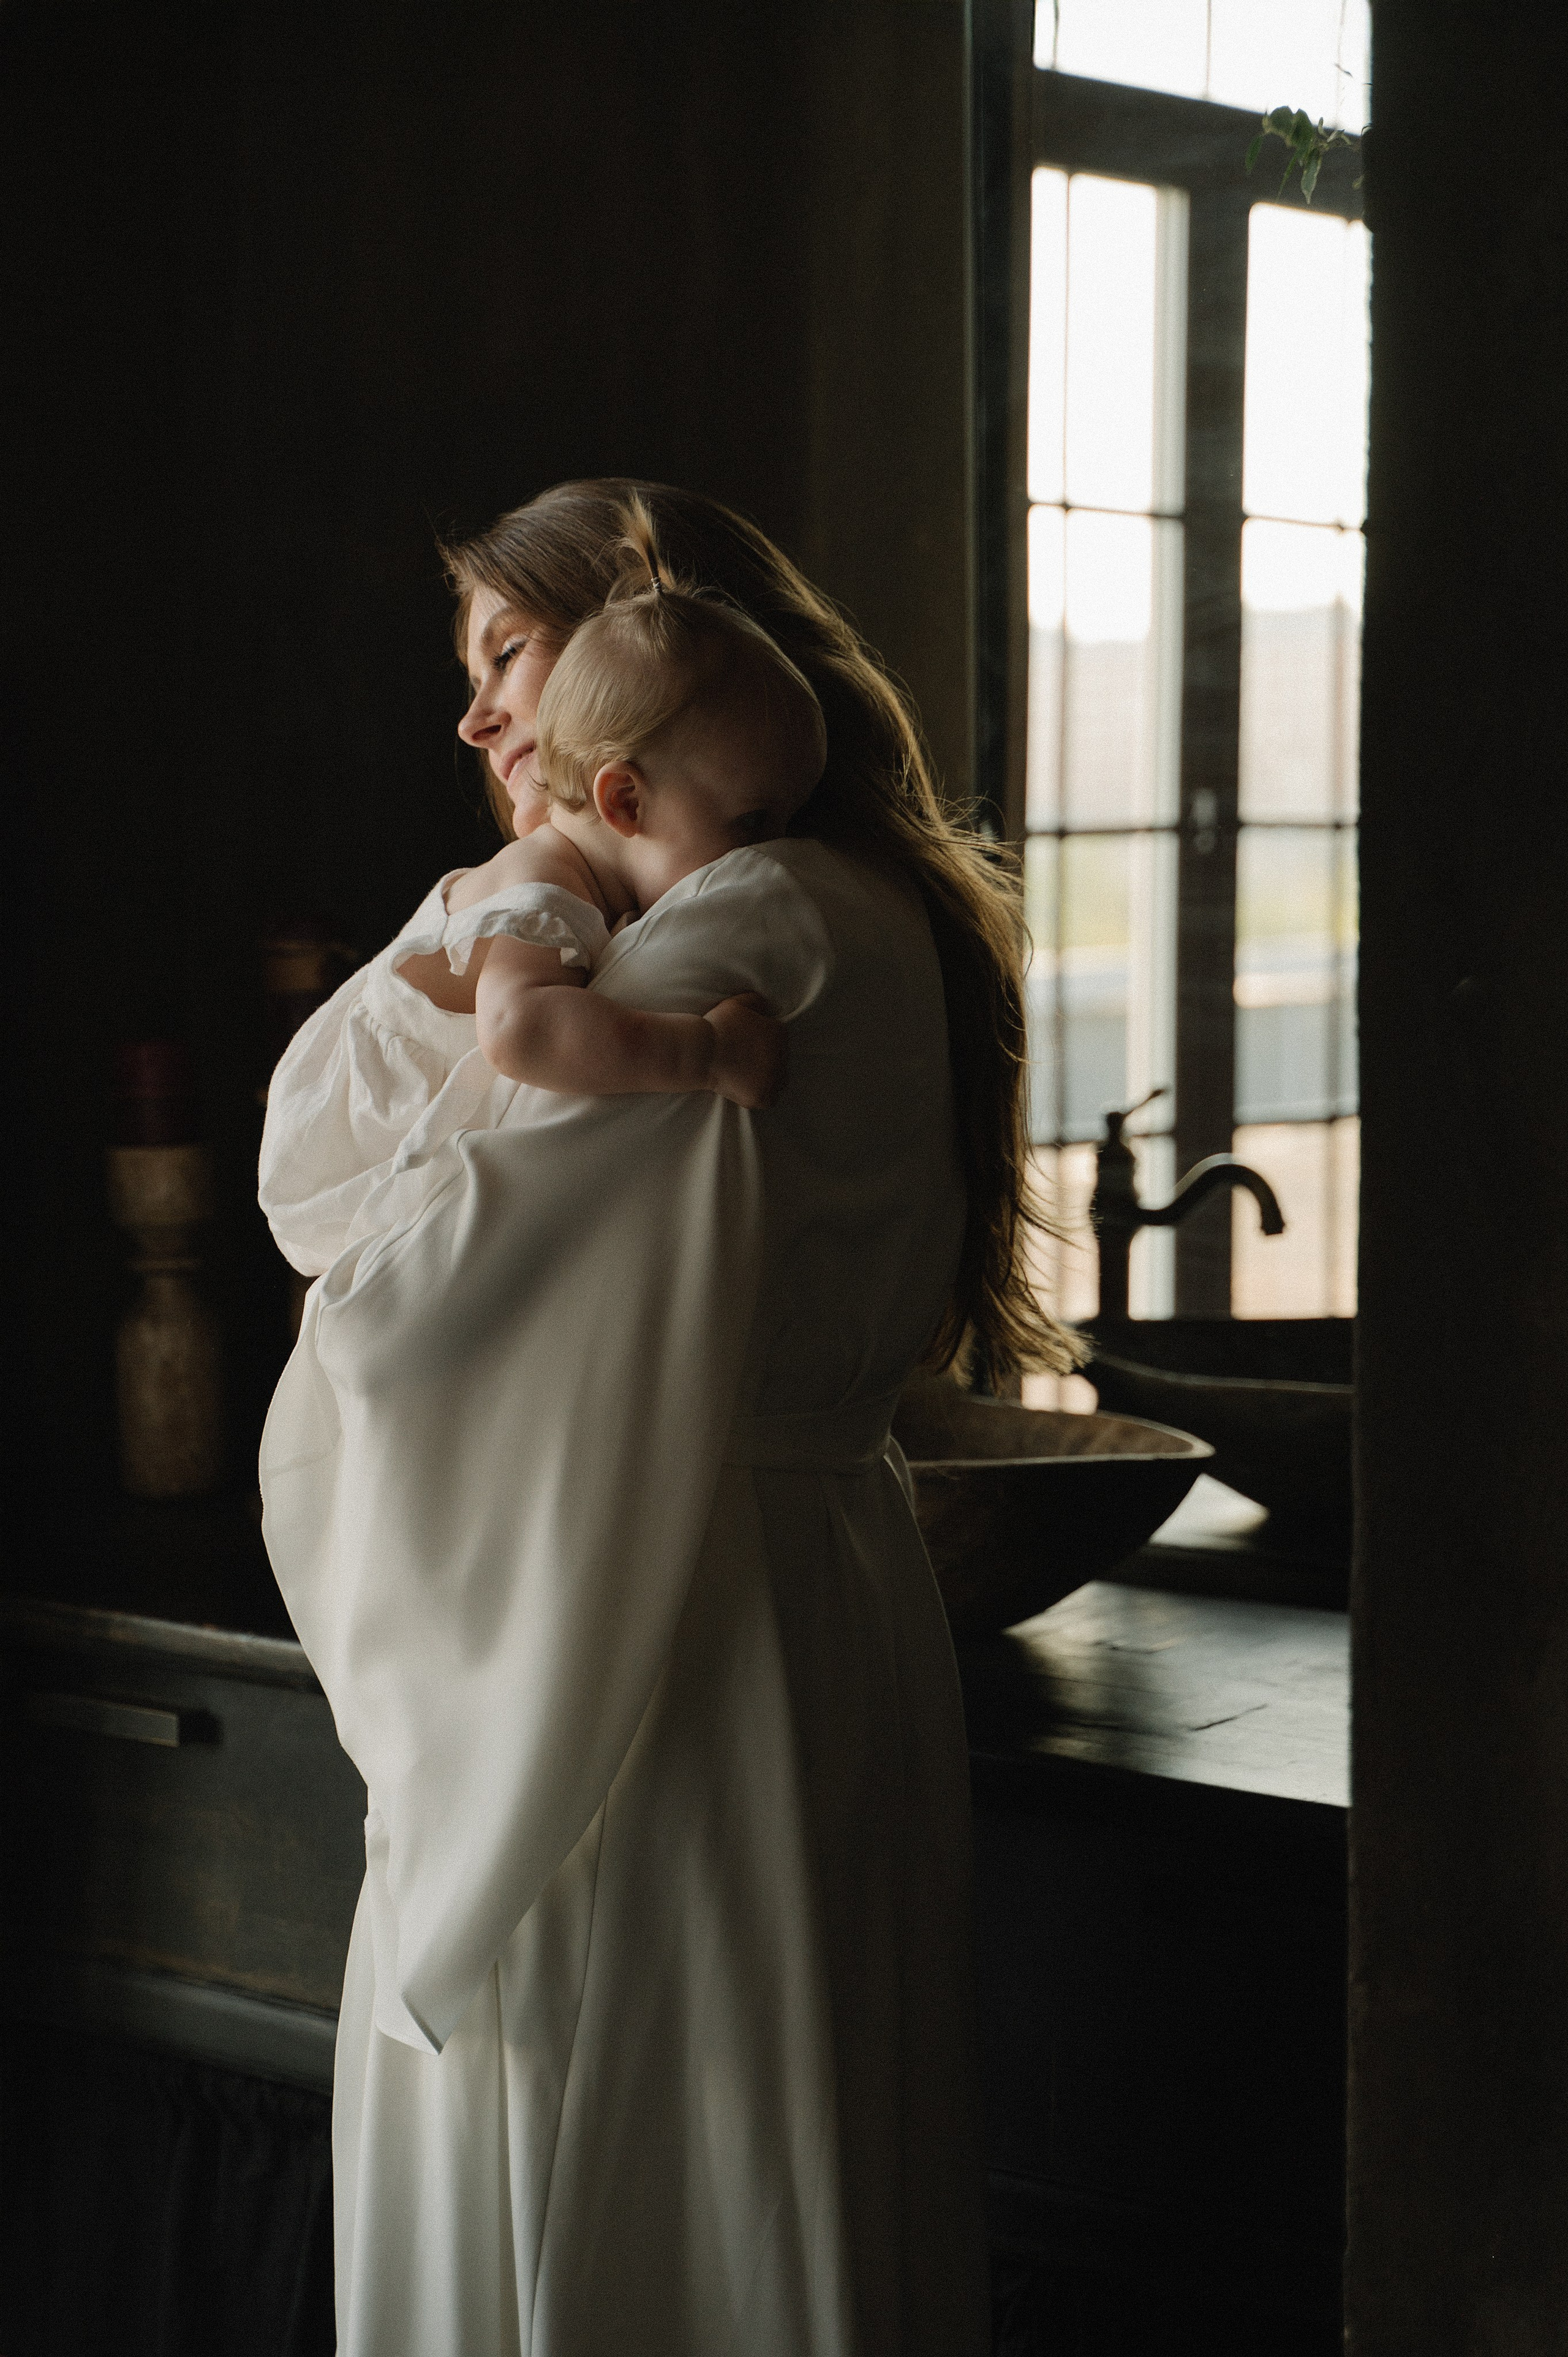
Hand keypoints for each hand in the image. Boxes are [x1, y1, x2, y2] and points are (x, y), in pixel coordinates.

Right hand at [704, 994, 787, 1108]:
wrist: (701, 1052)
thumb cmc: (717, 1026)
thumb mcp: (737, 1003)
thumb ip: (757, 1001)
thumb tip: (767, 1007)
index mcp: (779, 1033)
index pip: (780, 1039)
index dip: (765, 1042)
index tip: (751, 1045)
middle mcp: (782, 1056)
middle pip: (781, 1060)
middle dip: (768, 1060)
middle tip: (749, 1062)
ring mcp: (772, 1079)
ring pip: (779, 1081)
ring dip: (770, 1079)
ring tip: (752, 1076)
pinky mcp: (762, 1097)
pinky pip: (770, 1099)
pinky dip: (763, 1095)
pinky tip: (750, 1089)